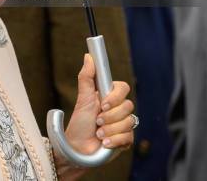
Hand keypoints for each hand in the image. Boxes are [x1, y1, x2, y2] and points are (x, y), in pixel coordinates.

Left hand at [54, 54, 133, 178]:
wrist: (77, 149)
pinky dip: (114, 140)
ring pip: (129, 122)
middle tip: (97, 121)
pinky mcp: (126, 139)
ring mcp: (123, 124)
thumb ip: (87, 77)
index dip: (115, 97)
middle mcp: (118, 109)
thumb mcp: (83, 98)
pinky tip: (104, 142)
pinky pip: (129, 136)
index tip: (102, 104)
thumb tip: (88, 56)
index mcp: (109, 96)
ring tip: (98, 133)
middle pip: (128, 106)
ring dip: (110, 129)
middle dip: (110, 116)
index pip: (123, 88)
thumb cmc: (79, 123)